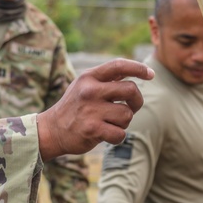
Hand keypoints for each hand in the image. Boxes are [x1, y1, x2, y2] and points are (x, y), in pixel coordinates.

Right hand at [37, 59, 153, 159]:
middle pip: (131, 90)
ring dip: (124, 122)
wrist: (51, 131)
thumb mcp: (85, 86)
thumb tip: (137, 71)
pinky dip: (117, 137)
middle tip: (130, 108)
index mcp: (89, 77)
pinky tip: (106, 135)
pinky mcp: (92, 129)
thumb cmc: (75, 107)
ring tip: (110, 123)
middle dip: (136, 101)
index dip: (138, 68)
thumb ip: (107, 78)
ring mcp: (90, 110)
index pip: (119, 65)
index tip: (151, 74)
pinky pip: (120, 134)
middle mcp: (90, 91)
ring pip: (127, 114)